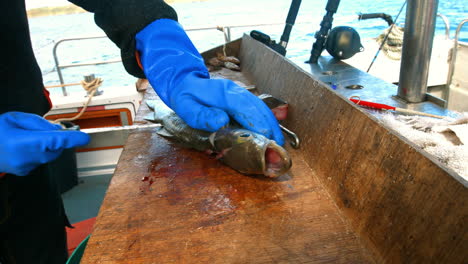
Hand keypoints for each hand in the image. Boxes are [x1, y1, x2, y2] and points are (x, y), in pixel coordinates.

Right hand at [0, 112, 89, 175]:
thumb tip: (57, 130)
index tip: (85, 137)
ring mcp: (26, 167)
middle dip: (57, 139)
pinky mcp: (25, 171)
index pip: (54, 141)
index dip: (72, 139)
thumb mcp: (14, 118)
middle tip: (45, 129)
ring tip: (28, 137)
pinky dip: (40, 152)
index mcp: (22, 142)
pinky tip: (25, 146)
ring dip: (48, 145)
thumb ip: (38, 123)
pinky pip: (42, 160)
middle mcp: (26, 158)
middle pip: (56, 148)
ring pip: (50, 155)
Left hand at [136, 19, 283, 144]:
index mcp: (224, 94)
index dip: (259, 126)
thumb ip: (202, 115)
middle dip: (270, 128)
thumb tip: (222, 121)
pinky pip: (257, 109)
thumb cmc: (185, 97)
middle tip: (277, 147)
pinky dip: (266, 121)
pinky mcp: (240, 98)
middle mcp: (236, 92)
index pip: (247, 109)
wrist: (183, 82)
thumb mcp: (186, 108)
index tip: (267, 141)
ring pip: (261, 108)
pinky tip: (270, 132)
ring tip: (278, 143)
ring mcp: (240, 93)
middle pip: (259, 109)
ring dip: (271, 125)